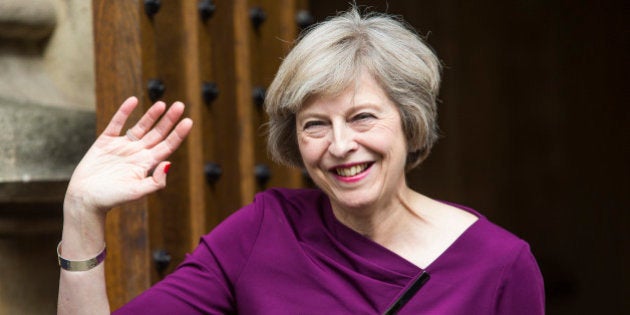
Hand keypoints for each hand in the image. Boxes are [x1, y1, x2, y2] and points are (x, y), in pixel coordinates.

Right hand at [65, 96, 192, 212]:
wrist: (85, 199)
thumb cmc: (111, 198)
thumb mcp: (136, 192)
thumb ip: (154, 181)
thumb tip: (168, 164)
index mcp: (146, 164)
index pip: (167, 146)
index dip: (178, 134)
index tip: (189, 121)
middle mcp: (137, 153)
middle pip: (158, 133)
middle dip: (169, 120)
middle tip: (180, 105)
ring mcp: (122, 146)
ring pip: (141, 127)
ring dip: (152, 115)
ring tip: (162, 103)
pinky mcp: (105, 142)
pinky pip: (116, 123)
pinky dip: (124, 112)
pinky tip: (133, 100)